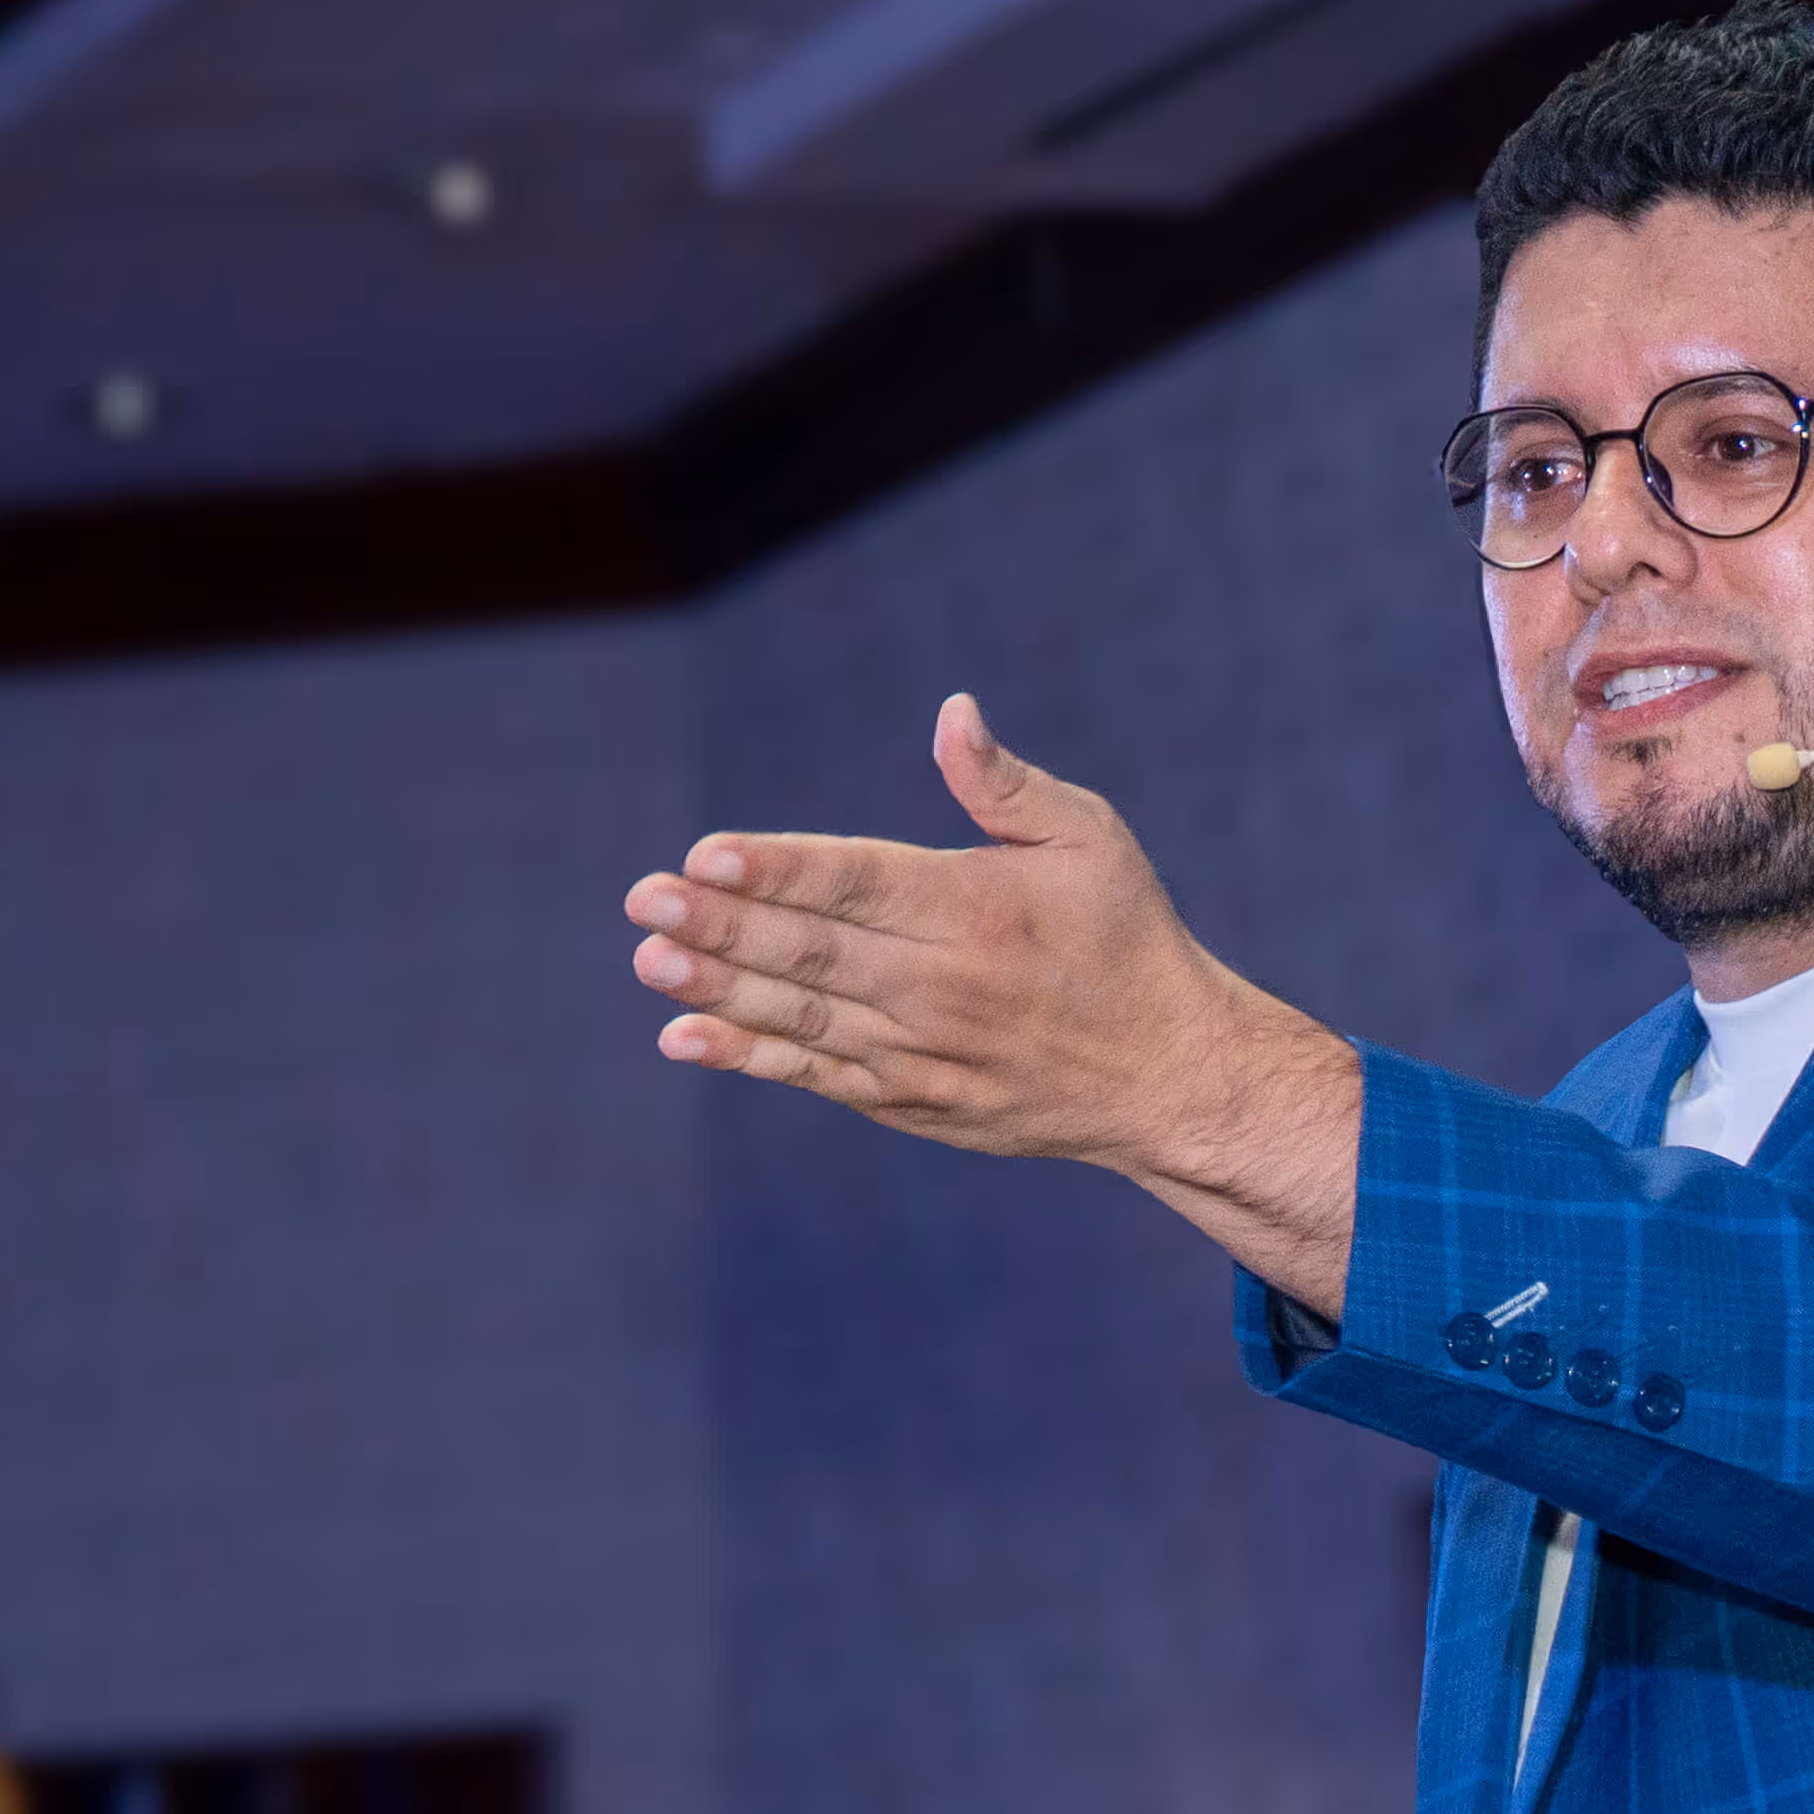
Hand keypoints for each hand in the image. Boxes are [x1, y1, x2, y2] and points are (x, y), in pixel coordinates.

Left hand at [625, 694, 1363, 1308]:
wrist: (1168, 1078)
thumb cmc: (1126, 939)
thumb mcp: (1090, 839)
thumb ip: (1005, 784)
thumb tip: (951, 712)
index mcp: (978, 910)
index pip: (857, 882)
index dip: (777, 870)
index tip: (703, 856)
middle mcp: (942, 986)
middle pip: (813, 952)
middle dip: (722, 926)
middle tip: (644, 902)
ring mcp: (921, 1053)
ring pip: (802, 1016)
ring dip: (718, 989)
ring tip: (650, 961)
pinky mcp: (909, 1101)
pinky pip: (816, 1075)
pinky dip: (750, 1056)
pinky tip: (686, 1035)